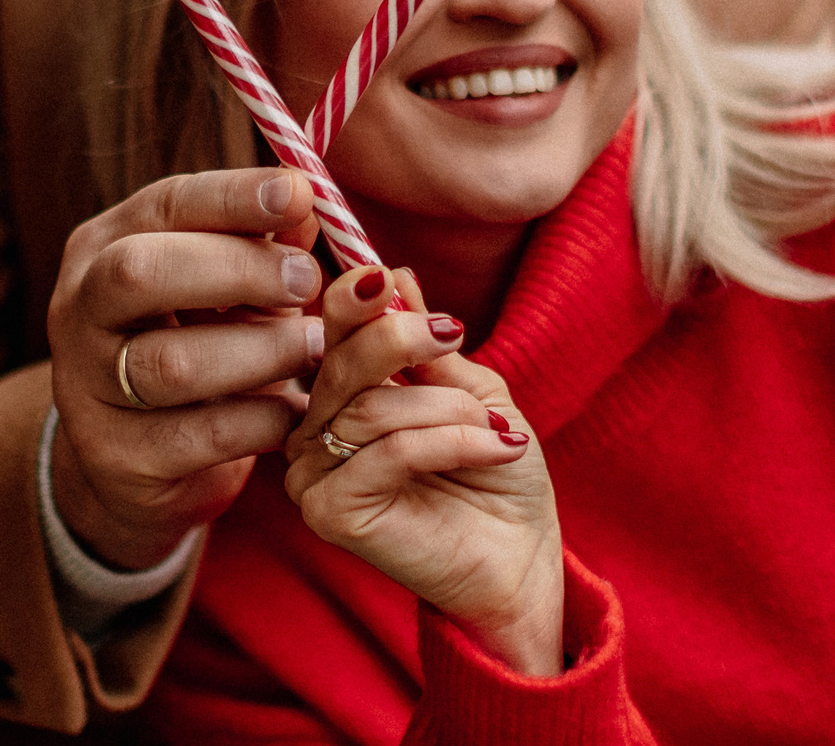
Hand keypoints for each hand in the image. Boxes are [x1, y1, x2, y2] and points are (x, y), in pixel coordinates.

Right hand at [46, 166, 325, 569]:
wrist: (141, 459)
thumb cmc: (200, 344)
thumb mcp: (230, 288)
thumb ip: (265, 244)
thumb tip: (310, 202)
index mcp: (103, 246)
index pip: (163, 205)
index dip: (233, 196)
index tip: (300, 194)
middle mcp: (79, 310)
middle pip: (140, 273)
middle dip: (237, 268)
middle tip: (308, 278)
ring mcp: (87, 388)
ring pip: (173, 363)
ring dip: (262, 350)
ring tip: (315, 347)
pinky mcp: (118, 458)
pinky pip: (201, 435)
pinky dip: (262, 418)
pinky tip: (295, 411)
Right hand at [283, 266, 562, 676]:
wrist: (521, 559)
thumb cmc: (497, 474)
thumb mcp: (472, 391)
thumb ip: (428, 343)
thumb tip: (395, 275)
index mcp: (339, 397)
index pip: (327, 334)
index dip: (350, 301)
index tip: (386, 279)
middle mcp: (312, 433)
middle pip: (339, 364)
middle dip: (399, 339)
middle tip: (452, 332)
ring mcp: (313, 476)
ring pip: (372, 409)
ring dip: (450, 409)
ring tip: (500, 428)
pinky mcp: (330, 513)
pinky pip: (389, 451)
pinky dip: (453, 441)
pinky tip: (498, 448)